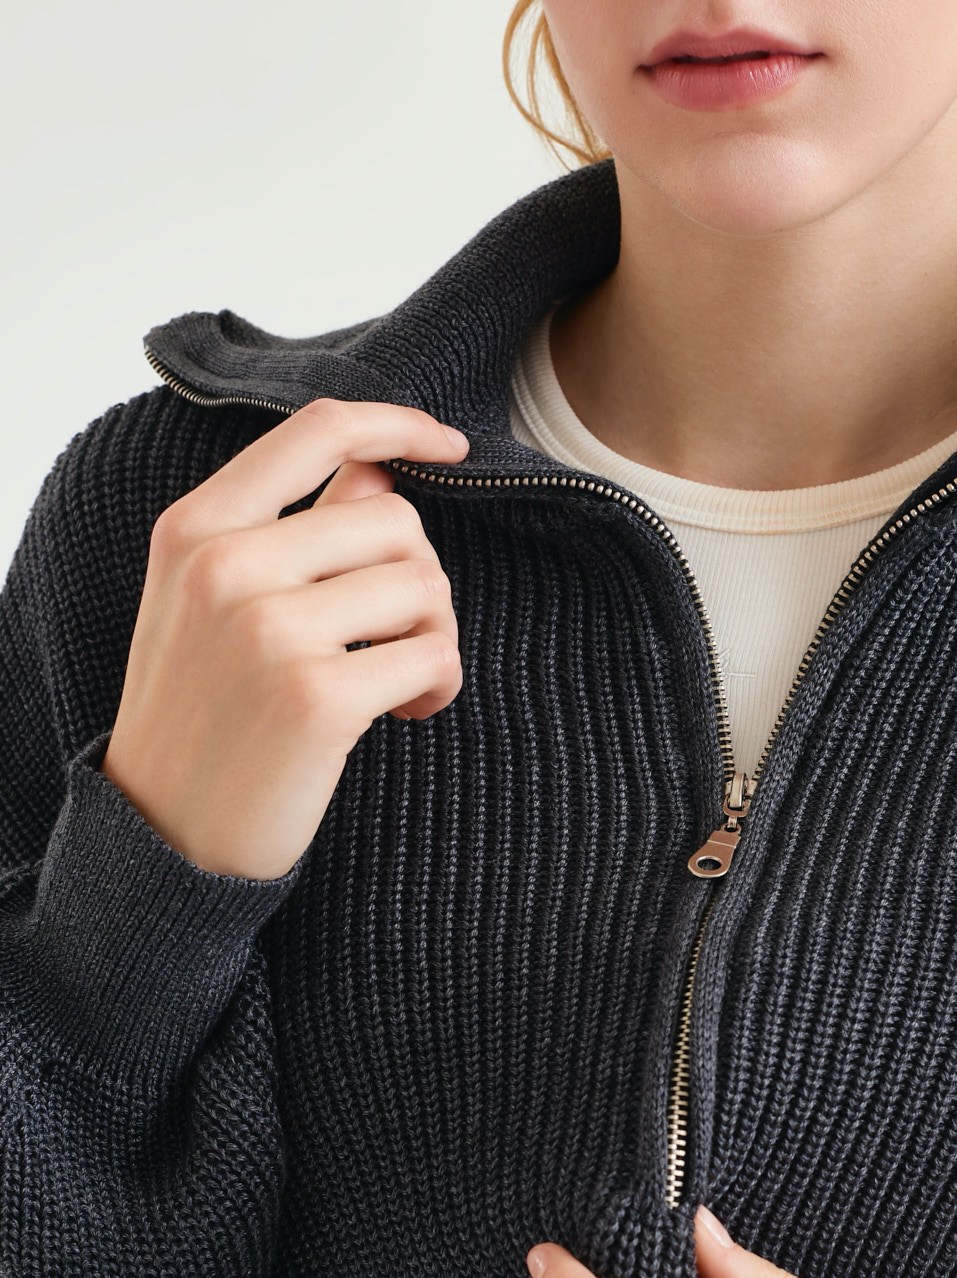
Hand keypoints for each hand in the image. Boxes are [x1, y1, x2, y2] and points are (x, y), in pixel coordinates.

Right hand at [100, 397, 470, 879]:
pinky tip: (407, 714)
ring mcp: (268, 631)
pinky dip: (438, 686)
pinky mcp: (316, 698)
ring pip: (422, 585)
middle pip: (394, 519)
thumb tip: (377, 470)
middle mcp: (226, 567)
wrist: (164, 831)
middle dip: (419, 579)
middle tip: (397, 636)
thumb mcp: (212, 602)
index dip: (399, 425)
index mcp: (195, 528)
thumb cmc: (203, 713)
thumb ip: (288, 530)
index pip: (316, 432)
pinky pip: (433, 656)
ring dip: (434, 634)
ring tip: (399, 678)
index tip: (451, 447)